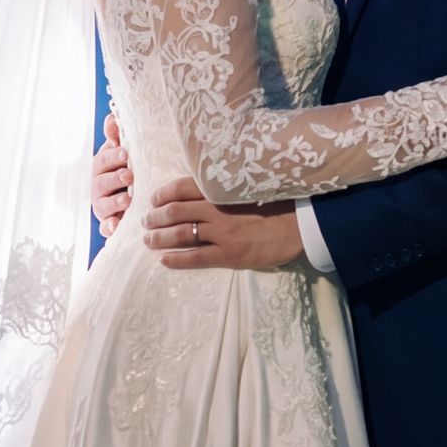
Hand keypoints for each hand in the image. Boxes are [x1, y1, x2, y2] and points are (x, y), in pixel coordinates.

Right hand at [90, 116, 131, 235]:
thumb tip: (113, 117)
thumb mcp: (124, 151)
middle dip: (115, 178)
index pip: (103, 160)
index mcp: (102, 166)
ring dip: (114, 202)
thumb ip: (118, 136)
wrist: (136, 196)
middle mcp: (99, 187)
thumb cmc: (128, 167)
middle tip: (129, 176)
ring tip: (128, 199)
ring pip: (103, 205)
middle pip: (102, 183)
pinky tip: (116, 226)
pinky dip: (109, 227)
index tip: (125, 153)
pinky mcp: (109, 224)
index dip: (113, 156)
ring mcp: (103, 207)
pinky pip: (105, 228)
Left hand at [142, 178, 302, 271]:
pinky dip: (176, 259)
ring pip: (180, 234)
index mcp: (223, 190)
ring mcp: (223, 233)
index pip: (184, 187)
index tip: (154, 198)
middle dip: (155, 217)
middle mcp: (218, 209)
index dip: (164, 193)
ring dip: (159, 238)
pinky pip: (196, 257)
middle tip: (145, 221)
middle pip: (176, 211)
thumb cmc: (280, 203)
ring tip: (148, 240)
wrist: (302, 225)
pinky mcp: (229, 254)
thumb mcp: (252, 187)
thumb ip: (229, 187)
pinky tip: (163, 260)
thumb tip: (207, 185)